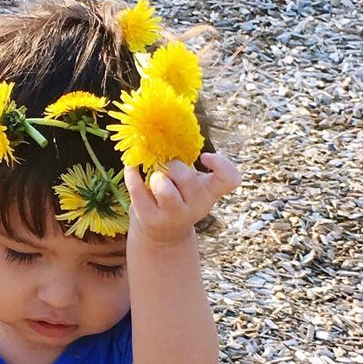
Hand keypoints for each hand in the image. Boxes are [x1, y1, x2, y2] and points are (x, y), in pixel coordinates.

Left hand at [123, 152, 240, 247]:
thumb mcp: (190, 181)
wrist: (163, 235)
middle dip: (173, 166)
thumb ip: (186, 160)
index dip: (221, 164)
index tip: (204, 156)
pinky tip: (132, 168)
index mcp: (210, 191)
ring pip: (164, 188)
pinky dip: (132, 175)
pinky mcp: (151, 219)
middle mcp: (197, 206)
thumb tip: (165, 128)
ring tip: (155, 178)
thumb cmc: (179, 196)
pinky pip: (138, 190)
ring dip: (157, 176)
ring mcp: (174, 215)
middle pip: (187, 178)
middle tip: (167, 169)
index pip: (230, 179)